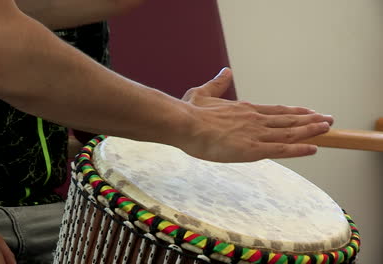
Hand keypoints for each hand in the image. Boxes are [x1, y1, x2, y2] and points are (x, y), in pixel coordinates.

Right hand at [180, 68, 332, 161]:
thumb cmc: (190, 112)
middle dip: (310, 119)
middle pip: (287, 119)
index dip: (294, 111)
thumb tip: (225, 72)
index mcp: (243, 109)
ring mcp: (255, 133)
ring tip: (327, 129)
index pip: (275, 110)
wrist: (185, 123)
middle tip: (328, 119)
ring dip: (310, 130)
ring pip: (289, 132)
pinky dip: (298, 149)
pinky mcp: (252, 149)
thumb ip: (217, 84)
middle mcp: (254, 119)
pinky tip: (313, 148)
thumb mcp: (203, 93)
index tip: (308, 111)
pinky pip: (280, 149)